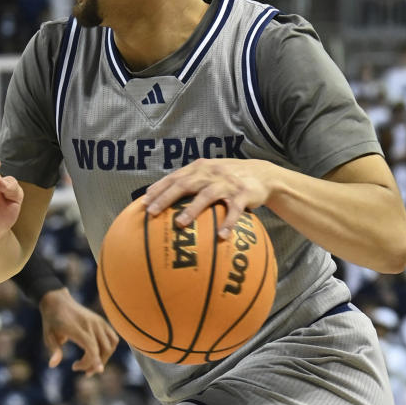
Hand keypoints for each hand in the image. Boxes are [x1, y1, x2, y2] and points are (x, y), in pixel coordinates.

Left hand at [39, 288, 118, 374]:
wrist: (58, 301)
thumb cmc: (52, 321)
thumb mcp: (48, 335)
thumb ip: (54, 349)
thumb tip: (53, 365)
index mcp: (77, 328)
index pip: (91, 347)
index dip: (94, 361)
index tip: (89, 371)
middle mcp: (91, 325)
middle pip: (102, 350)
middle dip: (94, 364)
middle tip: (83, 371)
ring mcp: (98, 322)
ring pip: (111, 346)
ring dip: (104, 358)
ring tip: (92, 365)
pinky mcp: (102, 322)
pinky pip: (113, 339)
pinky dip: (109, 349)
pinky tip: (98, 354)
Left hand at [142, 159, 276, 237]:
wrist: (262, 174)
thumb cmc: (228, 178)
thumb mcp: (209, 173)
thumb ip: (189, 182)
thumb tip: (162, 198)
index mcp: (199, 168)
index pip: (174, 177)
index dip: (158, 189)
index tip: (143, 203)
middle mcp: (211, 173)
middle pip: (184, 184)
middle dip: (166, 198)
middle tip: (152, 212)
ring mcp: (227, 183)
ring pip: (206, 196)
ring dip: (192, 210)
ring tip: (180, 224)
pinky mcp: (243, 194)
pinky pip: (234, 210)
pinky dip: (228, 223)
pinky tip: (221, 236)